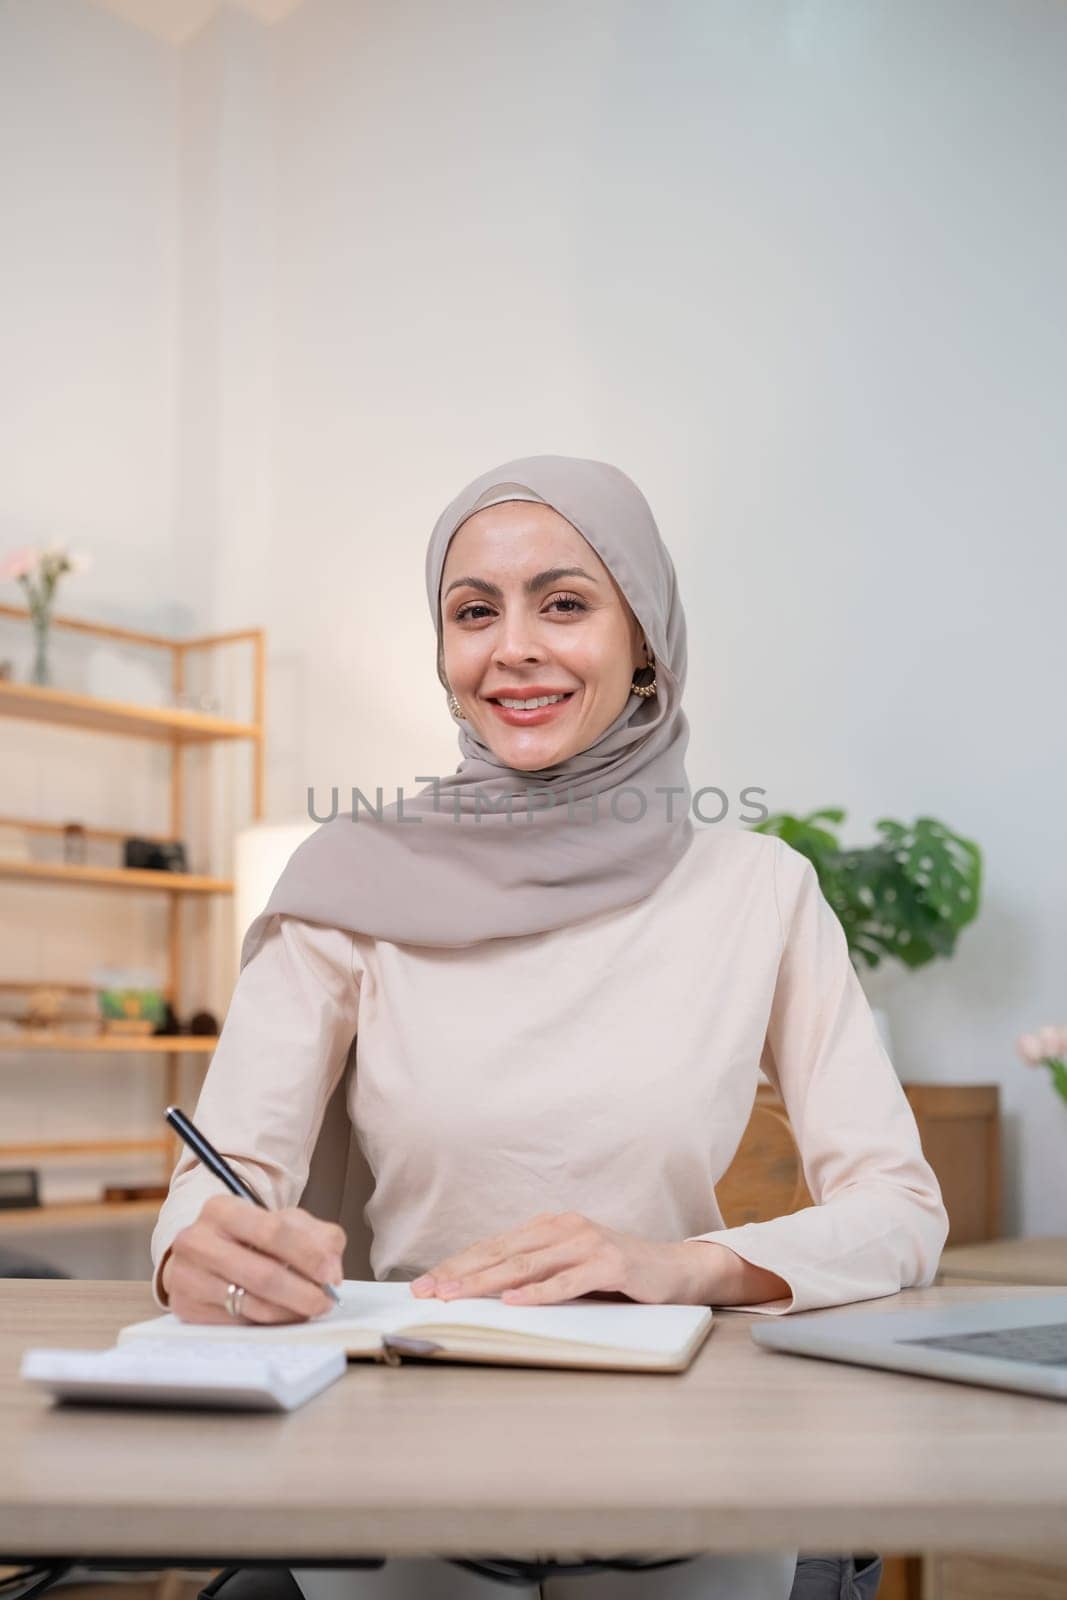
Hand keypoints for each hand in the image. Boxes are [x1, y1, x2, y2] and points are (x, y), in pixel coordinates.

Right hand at [161, 1195, 345, 1323]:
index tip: (330, 1275)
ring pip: (251, 1304)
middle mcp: (196, 1241)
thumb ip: (318, 1236)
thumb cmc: (250, 1236)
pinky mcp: (186, 1308)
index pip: (271, 1231)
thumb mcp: (284, 1222)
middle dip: (302, 1293)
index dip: (307, 1255)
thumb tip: (332, 1270)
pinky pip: (237, 1324)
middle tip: (326, 1302)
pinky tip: (282, 1315)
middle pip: (262, 1274)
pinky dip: (267, 1323)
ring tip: (308, 1309)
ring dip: (289, 1312)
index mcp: (221, 1209)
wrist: (203, 1253)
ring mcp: (186, 1277)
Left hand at [408, 1211, 710, 1305]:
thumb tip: (485, 1295)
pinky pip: (566, 1281)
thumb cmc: (618, 1274)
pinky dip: (537, 1293)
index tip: (424, 1284)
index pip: (493, 1246)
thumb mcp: (570, 1269)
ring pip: (527, 1265)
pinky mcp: (609, 1263)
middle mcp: (564, 1228)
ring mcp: (587, 1243)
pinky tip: (513, 1302)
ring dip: (486, 1283)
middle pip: (502, 1253)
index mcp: (549, 1227)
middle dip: (460, 1273)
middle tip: (426, 1291)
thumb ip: (536, 1273)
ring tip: (455, 1296)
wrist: (675, 1270)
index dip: (457, 1264)